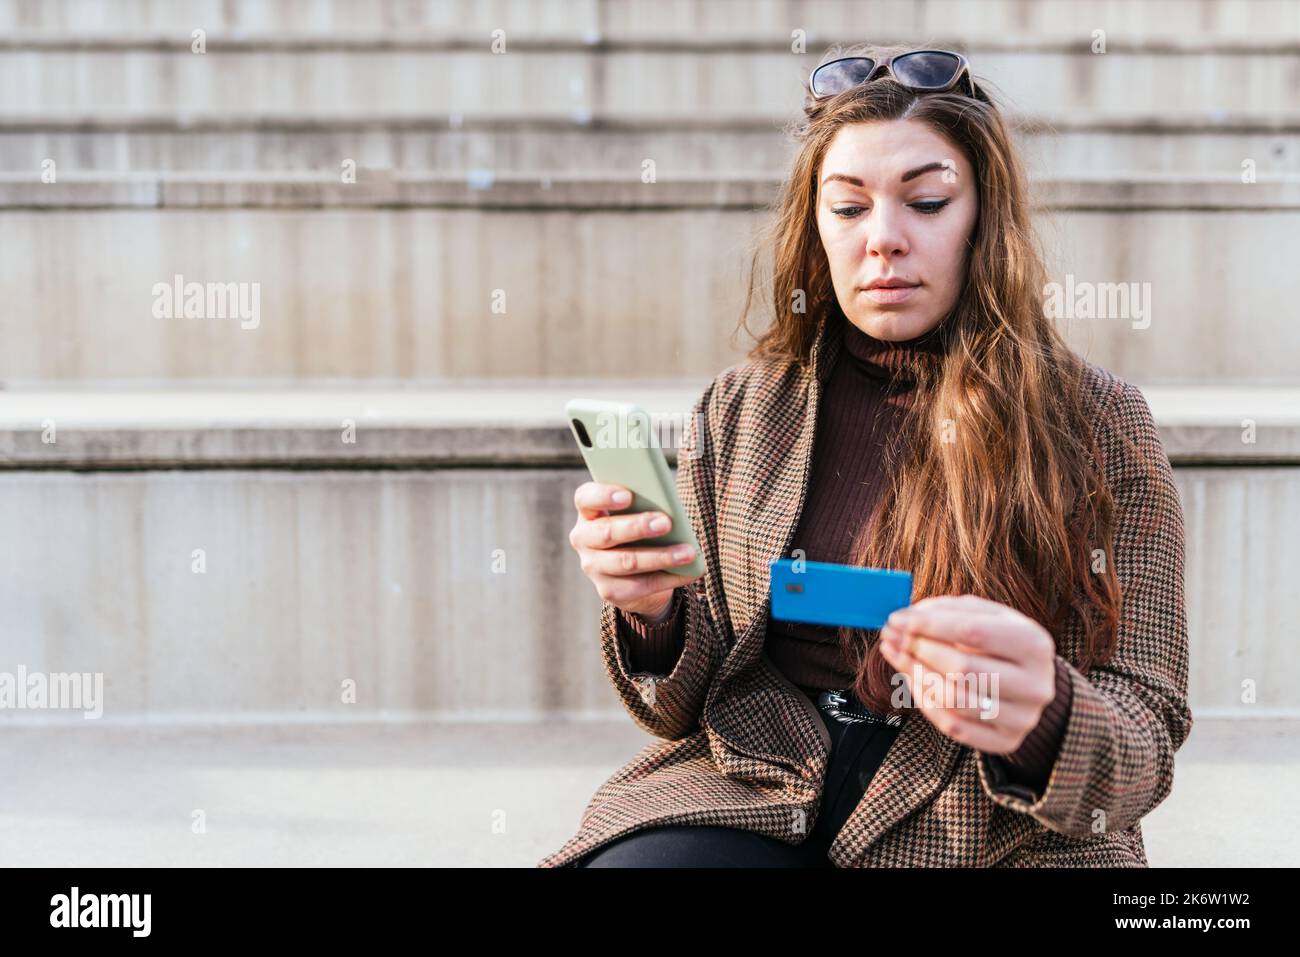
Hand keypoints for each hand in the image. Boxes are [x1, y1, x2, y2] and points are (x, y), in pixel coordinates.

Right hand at [569, 481, 700, 619]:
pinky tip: (690, 570)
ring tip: (687, 552)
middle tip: (666, 523)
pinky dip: (669, 578)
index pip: (586, 498)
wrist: (635, 571)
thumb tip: (670, 509)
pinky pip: (641, 585)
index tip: (628, 495)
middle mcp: (583, 539)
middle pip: (607, 532)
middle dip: (639, 527)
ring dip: (661, 556)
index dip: (604, 496)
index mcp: (588, 511)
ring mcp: (593, 567)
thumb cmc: (640, 529)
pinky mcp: (608, 591)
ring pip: (627, 562)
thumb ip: (645, 505)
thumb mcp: (638, 513)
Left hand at [878, 594, 1056, 754]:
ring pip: (953, 699)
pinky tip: (914, 679)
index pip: (973, 631)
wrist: (1030, 682)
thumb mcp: (985, 615)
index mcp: (1034, 644)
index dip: (929, 625)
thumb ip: (949, 610)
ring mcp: (1022, 718)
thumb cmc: (1000, 642)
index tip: (896, 618)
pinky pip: (952, 725)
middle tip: (891, 636)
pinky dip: (925, 701)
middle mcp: (1035, 684)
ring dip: (915, 674)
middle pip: (962, 668)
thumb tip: (907, 616)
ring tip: (897, 653)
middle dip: (918, 649)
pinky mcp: (1006, 741)